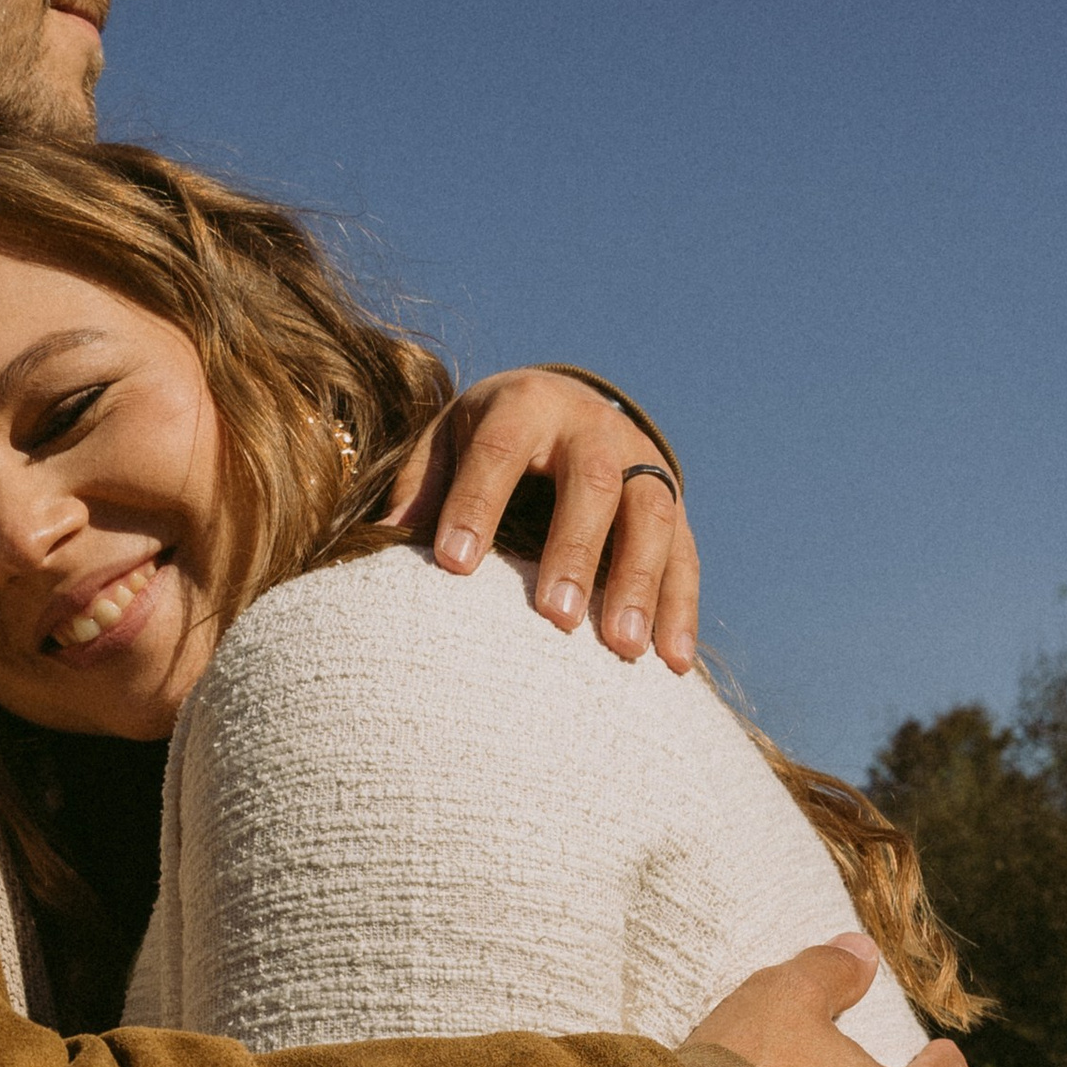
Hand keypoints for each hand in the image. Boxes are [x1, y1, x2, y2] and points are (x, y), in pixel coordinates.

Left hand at [385, 368, 699, 664]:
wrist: (562, 406)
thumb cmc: (488, 439)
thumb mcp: (447, 443)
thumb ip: (421, 488)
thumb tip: (380, 542)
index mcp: (525, 404)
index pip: (501, 449)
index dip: (478, 504)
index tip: (453, 567)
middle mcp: (592, 427)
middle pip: (593, 483)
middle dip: (575, 550)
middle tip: (556, 617)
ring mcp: (641, 462)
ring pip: (653, 517)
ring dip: (640, 584)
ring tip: (622, 648)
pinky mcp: (675, 503)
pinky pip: (686, 555)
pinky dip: (680, 609)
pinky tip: (672, 662)